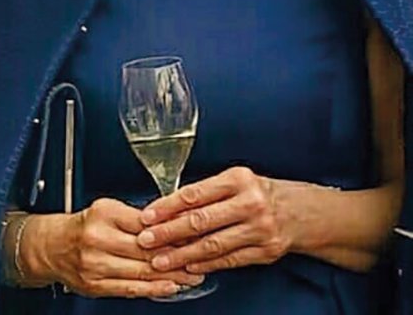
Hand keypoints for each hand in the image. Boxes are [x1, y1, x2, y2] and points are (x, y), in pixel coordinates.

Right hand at [20, 198, 204, 297]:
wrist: (52, 247)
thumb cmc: (84, 225)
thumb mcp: (108, 208)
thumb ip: (136, 215)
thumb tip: (171, 220)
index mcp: (104, 214)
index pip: (146, 223)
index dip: (172, 229)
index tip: (193, 232)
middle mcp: (98, 239)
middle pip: (146, 249)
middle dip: (177, 254)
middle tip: (201, 254)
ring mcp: (96, 265)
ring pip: (141, 271)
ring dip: (172, 274)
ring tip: (193, 274)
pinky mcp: (96, 285)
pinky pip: (130, 288)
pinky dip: (154, 289)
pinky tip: (170, 286)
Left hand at [136, 167, 290, 273]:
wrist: (301, 211)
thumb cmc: (260, 192)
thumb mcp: (237, 181)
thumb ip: (208, 192)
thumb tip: (169, 207)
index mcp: (238, 179)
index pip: (196, 193)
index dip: (168, 206)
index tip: (147, 215)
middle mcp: (250, 202)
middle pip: (201, 220)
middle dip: (169, 232)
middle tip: (146, 240)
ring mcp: (259, 228)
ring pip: (213, 244)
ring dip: (182, 255)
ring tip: (160, 260)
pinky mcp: (265, 251)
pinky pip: (229, 260)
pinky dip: (206, 265)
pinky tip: (188, 267)